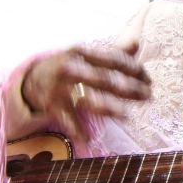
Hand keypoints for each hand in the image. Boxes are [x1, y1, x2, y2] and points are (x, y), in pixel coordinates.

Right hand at [21, 42, 150, 141]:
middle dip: (129, 88)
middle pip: (105, 78)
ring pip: (88, 99)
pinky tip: (87, 139)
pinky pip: (67, 120)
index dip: (134, 69)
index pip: (113, 59)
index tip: (148, 79)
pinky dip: (76, 130)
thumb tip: (136, 43)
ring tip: (126, 115)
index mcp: (82, 51)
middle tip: (148, 95)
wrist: (33, 79)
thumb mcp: (87, 56)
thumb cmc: (71, 66)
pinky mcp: (52, 105)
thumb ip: (113, 52)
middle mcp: (71, 67)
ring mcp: (61, 87)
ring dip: (109, 108)